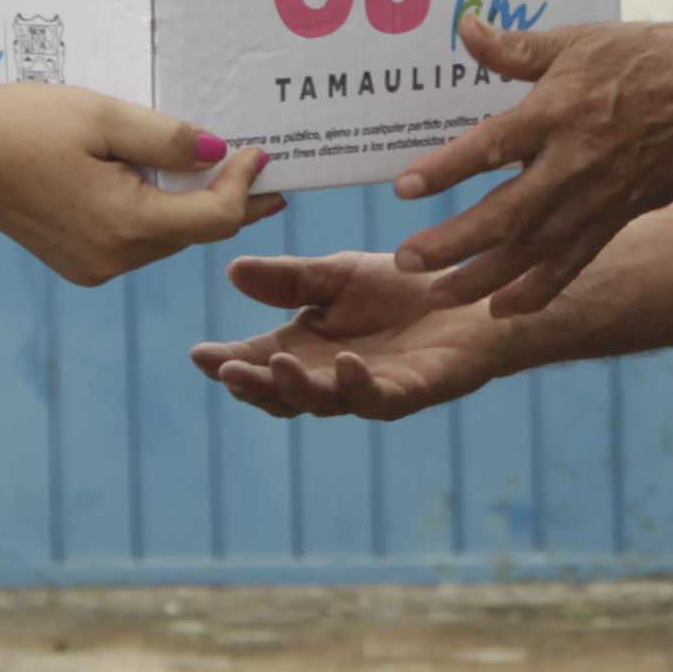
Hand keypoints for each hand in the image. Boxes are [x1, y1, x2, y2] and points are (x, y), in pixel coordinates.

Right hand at [0, 88, 281, 287]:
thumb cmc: (23, 126)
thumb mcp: (103, 117)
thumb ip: (168, 138)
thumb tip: (219, 153)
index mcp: (126, 224)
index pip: (214, 217)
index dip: (245, 186)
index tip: (260, 152)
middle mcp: (115, 259)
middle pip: (195, 232)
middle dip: (228, 197)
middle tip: (259, 166)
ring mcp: (95, 267)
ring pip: (167, 237)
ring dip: (191, 204)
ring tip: (214, 167)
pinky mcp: (79, 262)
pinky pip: (137, 239)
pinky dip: (156, 211)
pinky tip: (159, 180)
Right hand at [187, 250, 507, 419]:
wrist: (474, 296)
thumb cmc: (402, 290)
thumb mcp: (338, 274)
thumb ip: (290, 279)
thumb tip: (233, 269)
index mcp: (306, 349)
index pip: (257, 361)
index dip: (228, 362)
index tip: (199, 355)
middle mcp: (331, 377)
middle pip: (283, 393)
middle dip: (253, 384)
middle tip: (227, 371)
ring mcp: (370, 390)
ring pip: (325, 402)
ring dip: (297, 387)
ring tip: (276, 365)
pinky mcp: (413, 392)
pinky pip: (381, 398)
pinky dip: (359, 384)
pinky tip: (345, 364)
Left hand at [385, 12, 672, 316]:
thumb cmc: (642, 57)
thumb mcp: (577, 40)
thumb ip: (517, 47)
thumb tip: (466, 29)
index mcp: (559, 111)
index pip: (492, 145)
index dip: (447, 169)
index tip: (403, 187)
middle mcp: (575, 163)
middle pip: (507, 214)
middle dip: (454, 242)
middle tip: (408, 261)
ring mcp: (597, 198)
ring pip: (533, 250)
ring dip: (483, 277)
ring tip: (438, 296)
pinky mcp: (616, 218)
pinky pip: (571, 264)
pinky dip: (537, 291)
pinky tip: (500, 310)